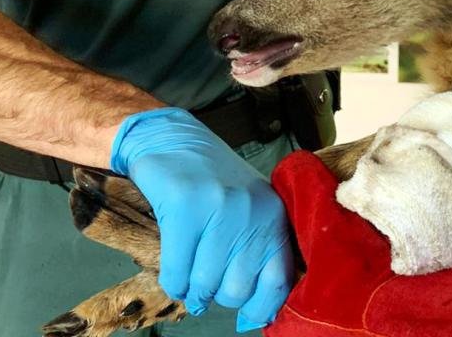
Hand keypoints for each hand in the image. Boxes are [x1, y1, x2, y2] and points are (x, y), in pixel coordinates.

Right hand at [110, 108, 293, 332]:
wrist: (172, 138)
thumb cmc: (212, 181)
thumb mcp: (249, 208)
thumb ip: (256, 250)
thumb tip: (254, 312)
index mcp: (274, 216)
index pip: (279, 281)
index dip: (261, 308)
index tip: (246, 315)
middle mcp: (253, 213)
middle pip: (237, 289)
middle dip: (217, 294)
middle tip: (206, 281)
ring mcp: (220, 210)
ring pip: (205, 283)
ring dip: (192, 289)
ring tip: (188, 276)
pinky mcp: (185, 209)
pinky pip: (177, 272)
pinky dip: (173, 282)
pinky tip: (173, 274)